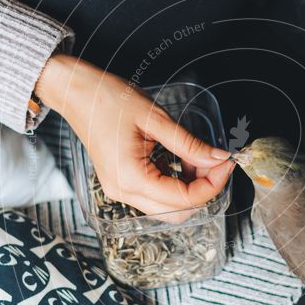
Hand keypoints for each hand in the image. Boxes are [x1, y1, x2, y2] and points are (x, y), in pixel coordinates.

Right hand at [35, 54, 234, 220]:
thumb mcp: (156, 119)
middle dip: (203, 189)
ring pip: (168, 207)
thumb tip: (219, 158)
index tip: (227, 163)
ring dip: (190, 188)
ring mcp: (121, 191)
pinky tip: (183, 160)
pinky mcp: (122, 184)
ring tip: (198, 157)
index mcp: (131, 178)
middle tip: (216, 161)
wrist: (77, 93)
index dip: (212, 184)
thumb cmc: (110, 99)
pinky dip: (176, 183)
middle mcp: (124, 192)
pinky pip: (156, 195)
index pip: (184, 199)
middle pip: (178, 211)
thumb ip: (189, 144)